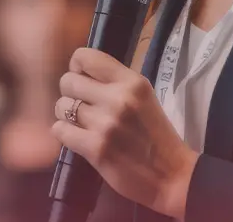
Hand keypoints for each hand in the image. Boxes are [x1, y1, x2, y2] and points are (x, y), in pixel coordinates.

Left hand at [53, 48, 198, 217]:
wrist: (172, 176)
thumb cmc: (156, 137)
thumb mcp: (143, 99)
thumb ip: (116, 83)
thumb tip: (80, 72)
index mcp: (132, 82)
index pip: (85, 57)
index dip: (77, 68)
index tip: (84, 81)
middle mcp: (118, 98)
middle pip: (68, 81)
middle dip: (70, 94)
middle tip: (82, 107)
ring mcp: (105, 123)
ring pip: (61, 106)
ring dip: (67, 116)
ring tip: (82, 124)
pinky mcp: (95, 147)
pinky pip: (60, 130)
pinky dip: (65, 134)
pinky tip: (78, 139)